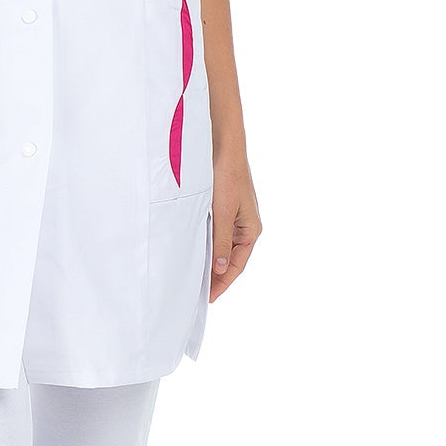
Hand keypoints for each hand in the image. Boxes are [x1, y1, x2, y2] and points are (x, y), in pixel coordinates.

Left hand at [209, 152, 261, 302]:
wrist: (224, 148)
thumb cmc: (228, 177)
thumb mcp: (223, 213)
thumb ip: (220, 241)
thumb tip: (219, 269)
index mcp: (251, 230)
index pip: (236, 265)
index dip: (222, 282)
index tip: (209, 298)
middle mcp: (245, 226)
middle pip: (230, 258)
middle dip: (216, 276)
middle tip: (199, 292)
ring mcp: (235, 218)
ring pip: (222, 247)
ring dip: (210, 260)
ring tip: (195, 276)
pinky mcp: (224, 209)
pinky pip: (217, 234)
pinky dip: (207, 245)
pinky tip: (195, 250)